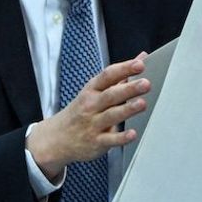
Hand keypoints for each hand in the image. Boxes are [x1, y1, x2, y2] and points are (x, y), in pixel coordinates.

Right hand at [26, 56, 147, 180]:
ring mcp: (93, 124)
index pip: (107, 76)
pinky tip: (132, 134)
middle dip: (128, 89)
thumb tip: (141, 59)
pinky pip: (110, 140)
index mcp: (92, 91)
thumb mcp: (94, 91)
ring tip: (142, 103)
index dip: (124, 69)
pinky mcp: (96, 142)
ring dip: (127, 110)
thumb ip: (120, 77)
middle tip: (145, 84)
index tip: (140, 64)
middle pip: (110, 95)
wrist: (56, 138)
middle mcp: (91, 106)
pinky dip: (121, 137)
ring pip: (111, 116)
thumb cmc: (81, 112)